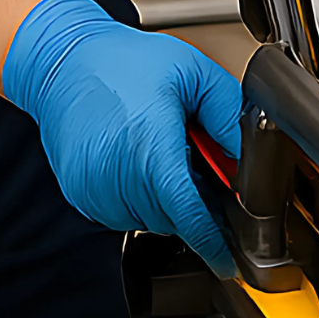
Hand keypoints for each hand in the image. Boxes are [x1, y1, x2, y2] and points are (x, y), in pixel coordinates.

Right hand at [0, 0, 241, 273]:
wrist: (65, 61)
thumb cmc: (126, 62)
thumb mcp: (195, 74)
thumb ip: (229, 116)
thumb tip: (253, 154)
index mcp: (150, 144)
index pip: (187, 210)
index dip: (211, 236)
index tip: (229, 256)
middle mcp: (116, 174)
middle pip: (172, 216)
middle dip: (196, 202)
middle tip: (202, 166)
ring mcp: (93, 189)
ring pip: (148, 219)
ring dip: (168, 200)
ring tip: (167, 153)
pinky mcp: (79, 194)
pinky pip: (122, 212)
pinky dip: (141, 197)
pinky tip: (142, 161)